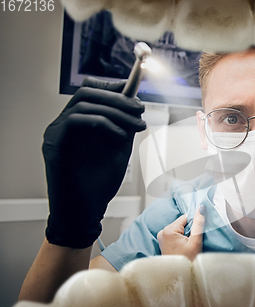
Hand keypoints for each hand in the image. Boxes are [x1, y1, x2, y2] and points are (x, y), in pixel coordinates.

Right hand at [43, 77, 145, 247]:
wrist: (86, 212)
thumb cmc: (99, 184)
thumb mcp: (118, 149)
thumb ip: (123, 126)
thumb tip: (135, 104)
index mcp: (79, 123)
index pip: (90, 91)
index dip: (113, 87)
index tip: (135, 93)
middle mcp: (65, 124)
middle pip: (87, 92)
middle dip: (118, 97)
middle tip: (140, 110)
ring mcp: (57, 132)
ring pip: (84, 102)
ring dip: (115, 110)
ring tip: (136, 125)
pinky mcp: (54, 144)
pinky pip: (76, 120)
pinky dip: (102, 123)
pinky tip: (119, 136)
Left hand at [157, 205, 205, 260]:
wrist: (179, 275)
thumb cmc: (187, 260)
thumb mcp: (195, 241)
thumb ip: (198, 223)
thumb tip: (201, 208)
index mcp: (168, 230)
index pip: (185, 218)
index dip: (193, 225)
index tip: (195, 235)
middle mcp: (162, 232)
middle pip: (181, 223)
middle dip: (189, 230)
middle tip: (191, 243)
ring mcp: (161, 237)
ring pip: (179, 228)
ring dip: (185, 235)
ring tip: (187, 246)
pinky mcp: (162, 241)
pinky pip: (174, 234)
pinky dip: (180, 238)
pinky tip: (183, 247)